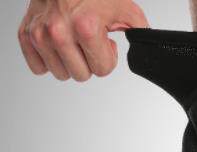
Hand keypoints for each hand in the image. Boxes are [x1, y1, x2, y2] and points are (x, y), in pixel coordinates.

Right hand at [18, 0, 148, 81]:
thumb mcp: (124, 8)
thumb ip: (139, 31)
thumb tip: (149, 49)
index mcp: (86, 27)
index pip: (102, 70)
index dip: (108, 57)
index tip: (104, 41)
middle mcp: (59, 32)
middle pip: (82, 76)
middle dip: (89, 61)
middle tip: (88, 41)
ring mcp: (40, 34)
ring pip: (61, 74)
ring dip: (70, 62)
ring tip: (74, 40)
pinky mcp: (26, 35)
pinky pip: (38, 68)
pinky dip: (49, 59)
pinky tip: (57, 45)